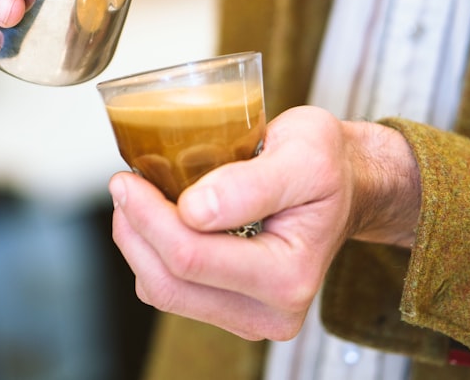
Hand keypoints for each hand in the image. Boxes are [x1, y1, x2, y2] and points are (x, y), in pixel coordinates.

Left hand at [109, 105, 420, 340]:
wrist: (345, 185)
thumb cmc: (326, 165)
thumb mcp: (305, 153)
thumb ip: (252, 183)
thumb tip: (194, 210)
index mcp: (290, 277)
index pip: (192, 257)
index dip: (148, 217)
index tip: (128, 178)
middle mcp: (271, 312)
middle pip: (169, 282)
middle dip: (135, 230)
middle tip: (124, 184)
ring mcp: (248, 317)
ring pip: (162, 291)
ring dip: (138, 243)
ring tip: (140, 197)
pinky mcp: (229, 309)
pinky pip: (170, 289)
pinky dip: (152, 252)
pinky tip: (160, 217)